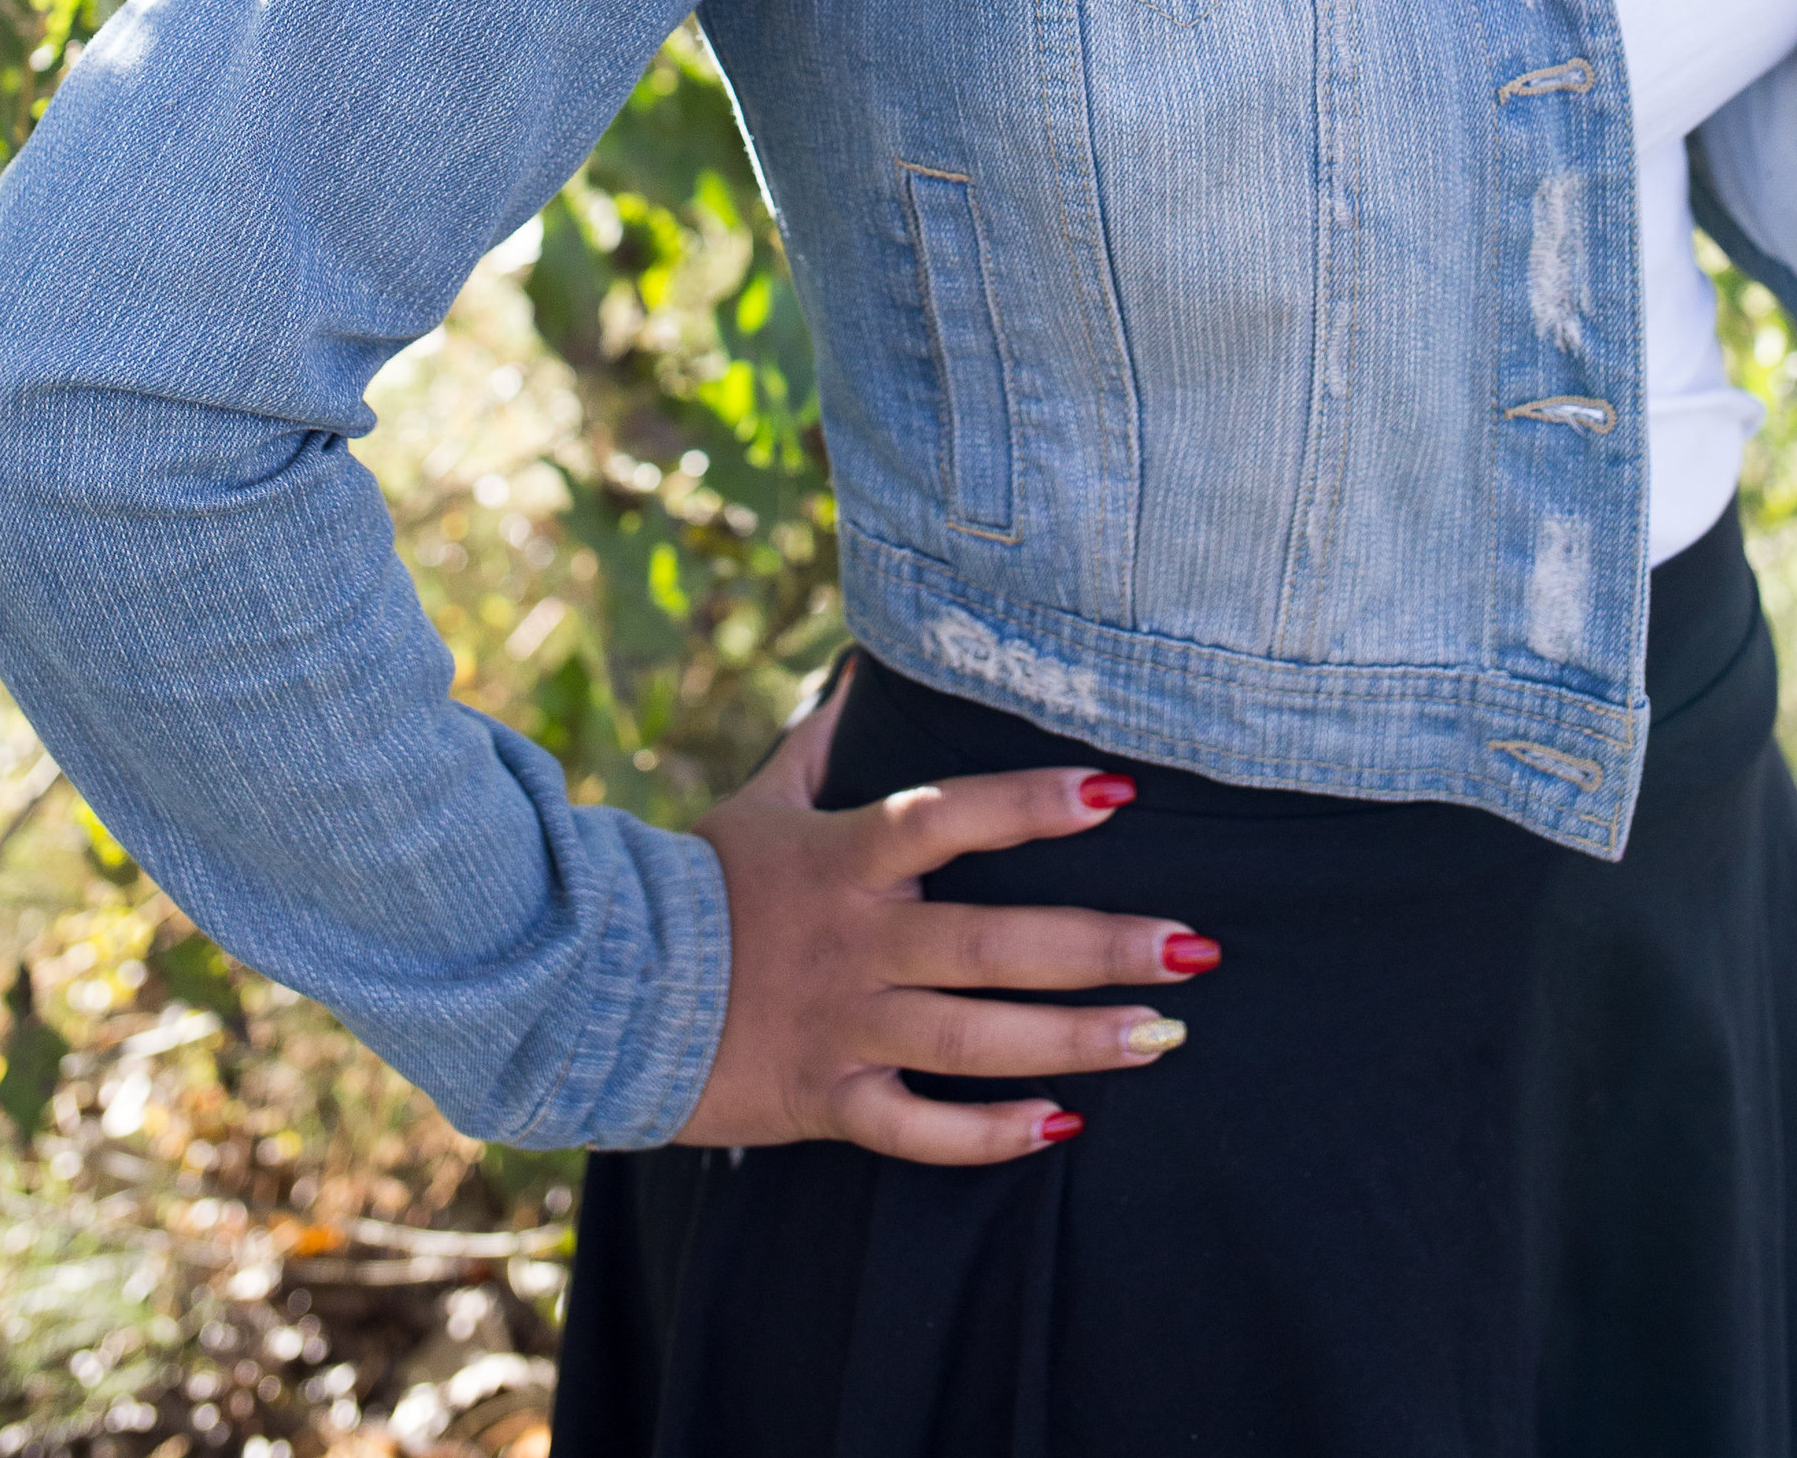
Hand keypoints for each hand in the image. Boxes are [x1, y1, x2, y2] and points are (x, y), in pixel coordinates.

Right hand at [674, 667, 1216, 1163]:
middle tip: (1194, 947)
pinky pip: (918, 1131)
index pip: (949, 818)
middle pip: (992, 945)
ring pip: (976, 1041)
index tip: (1119, 796)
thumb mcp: (761, 798)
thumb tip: (867, 659)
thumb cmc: (698, 882)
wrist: (601, 990)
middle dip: (1099, 947)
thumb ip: (826, 739)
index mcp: (844, 858)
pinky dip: (989, 1136)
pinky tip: (1063, 1128)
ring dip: (1075, 1040)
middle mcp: (856, 943)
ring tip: (1163, 1035)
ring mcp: (845, 1027)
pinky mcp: (827, 1102)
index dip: (1032, 804)